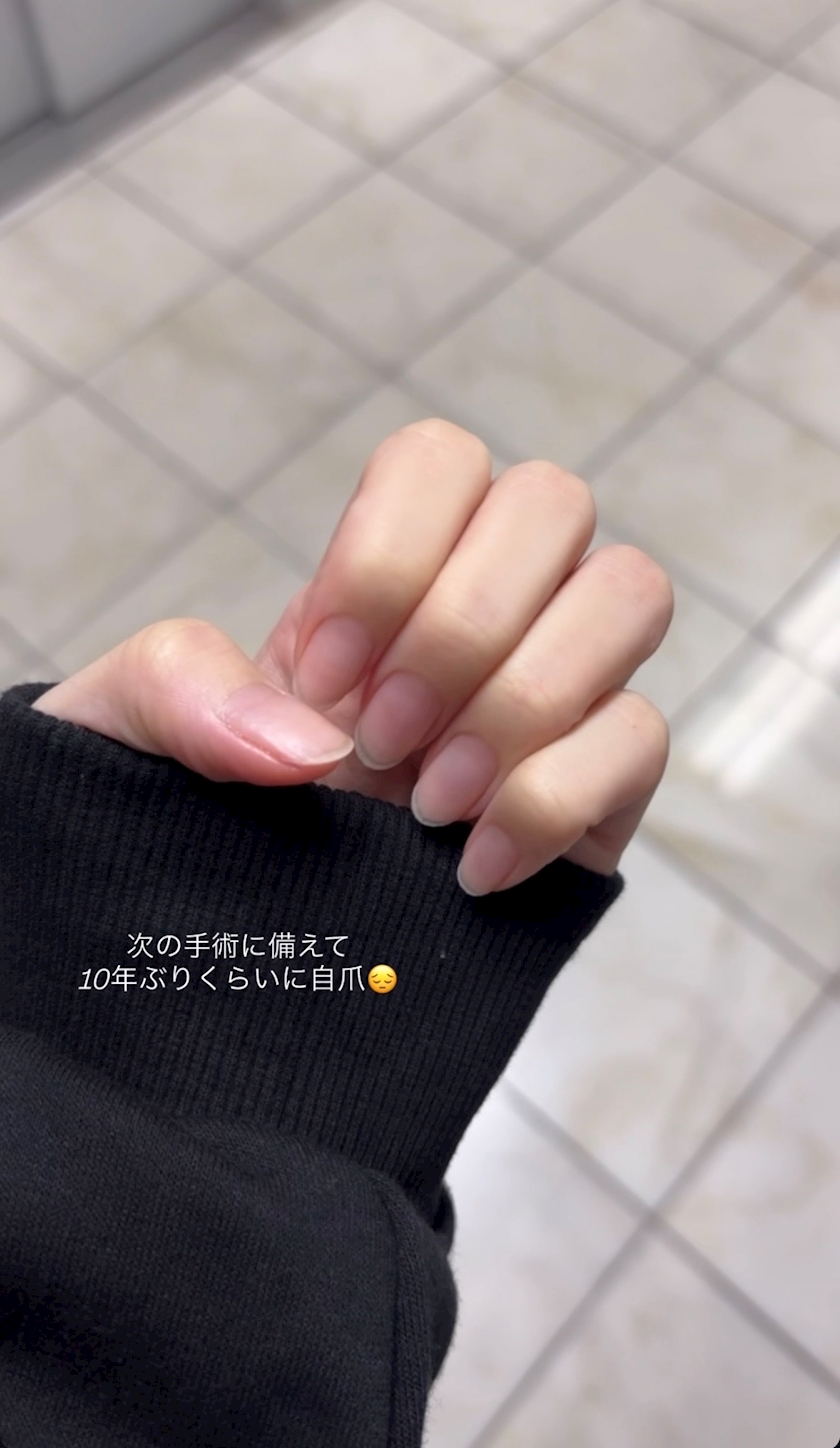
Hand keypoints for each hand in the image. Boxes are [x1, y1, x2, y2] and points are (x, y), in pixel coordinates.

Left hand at [32, 419, 671, 894]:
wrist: (245, 945)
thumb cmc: (187, 811)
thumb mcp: (129, 734)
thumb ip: (179, 689)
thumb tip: (313, 738)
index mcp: (376, 578)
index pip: (440, 461)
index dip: (389, 557)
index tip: (323, 677)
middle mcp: (482, 613)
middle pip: (554, 503)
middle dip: (462, 628)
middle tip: (380, 743)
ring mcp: (557, 694)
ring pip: (628, 594)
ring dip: (523, 701)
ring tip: (430, 806)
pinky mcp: (601, 787)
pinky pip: (644, 735)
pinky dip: (558, 797)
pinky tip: (472, 868)